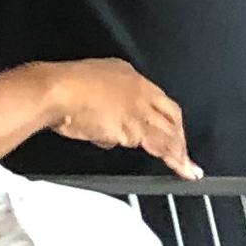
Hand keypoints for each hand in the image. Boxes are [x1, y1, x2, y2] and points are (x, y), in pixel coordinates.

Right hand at [47, 59, 197, 175]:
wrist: (56, 91)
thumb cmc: (62, 89)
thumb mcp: (87, 89)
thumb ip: (103, 108)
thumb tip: (107, 130)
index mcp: (128, 75)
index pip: (157, 98)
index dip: (166, 118)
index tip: (170, 130)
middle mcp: (139, 90)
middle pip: (171, 114)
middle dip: (180, 135)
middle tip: (186, 152)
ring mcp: (140, 108)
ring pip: (170, 132)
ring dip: (181, 151)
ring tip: (189, 168)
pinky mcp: (136, 128)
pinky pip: (162, 146)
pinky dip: (174, 160)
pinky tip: (182, 170)